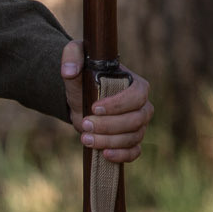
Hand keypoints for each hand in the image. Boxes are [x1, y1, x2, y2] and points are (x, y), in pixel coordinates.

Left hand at [59, 40, 154, 162]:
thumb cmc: (84, 76)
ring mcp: (139, 125)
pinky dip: (122, 155)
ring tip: (85, 138)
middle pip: (136, 120)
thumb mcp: (76, 60)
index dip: (117, 104)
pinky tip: (104, 154)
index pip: (137, 96)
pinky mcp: (131, 141)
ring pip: (133, 137)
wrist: (82, 97)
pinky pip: (134, 152)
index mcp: (136, 85)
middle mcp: (142, 106)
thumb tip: (69, 70)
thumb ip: (72, 56)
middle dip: (109, 125)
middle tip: (85, 123)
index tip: (94, 107)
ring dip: (108, 141)